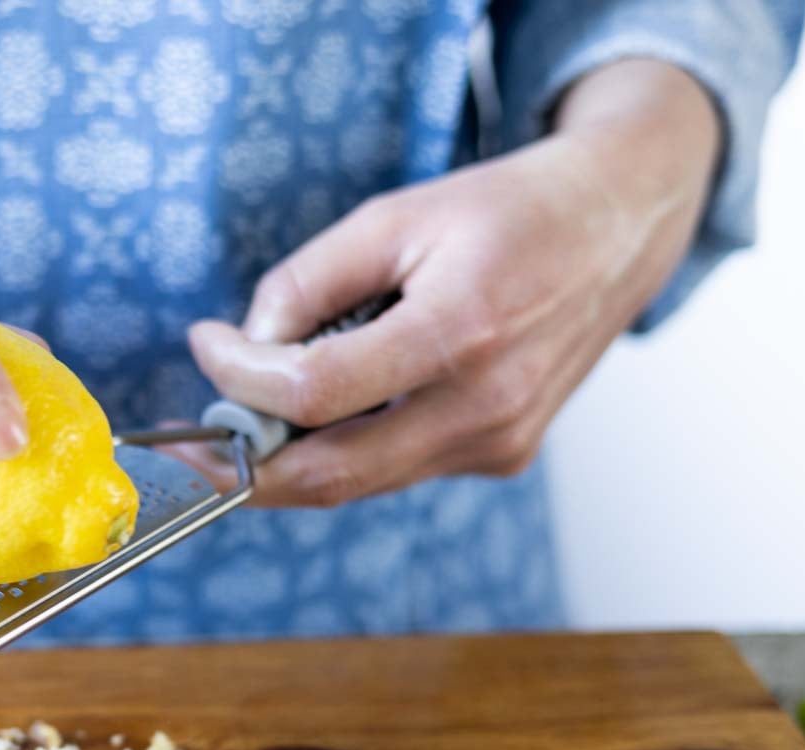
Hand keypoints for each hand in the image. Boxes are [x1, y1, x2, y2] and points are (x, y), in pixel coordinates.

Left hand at [179, 59, 721, 506]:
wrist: (618, 228)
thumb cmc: (506, 213)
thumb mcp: (392, 216)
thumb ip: (306, 283)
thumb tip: (246, 351)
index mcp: (461, 331)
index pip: (313, 392)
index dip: (238, 378)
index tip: (206, 344)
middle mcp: (486, 406)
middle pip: (329, 475)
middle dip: (243, 465)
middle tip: (186, 444)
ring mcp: (498, 444)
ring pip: (358, 482)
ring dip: (291, 457)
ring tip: (249, 411)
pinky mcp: (501, 458)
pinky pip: (395, 469)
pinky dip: (348, 445)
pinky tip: (342, 399)